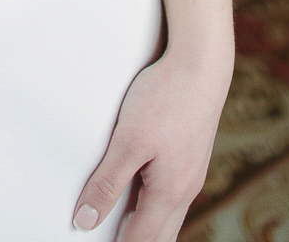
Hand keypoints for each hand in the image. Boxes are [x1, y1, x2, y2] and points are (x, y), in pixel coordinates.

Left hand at [73, 48, 232, 240]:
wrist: (202, 64)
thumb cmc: (166, 98)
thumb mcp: (128, 142)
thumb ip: (107, 183)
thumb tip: (86, 221)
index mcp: (169, 193)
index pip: (140, 241)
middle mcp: (186, 189)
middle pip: (159, 235)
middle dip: (135, 241)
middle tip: (108, 237)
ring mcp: (192, 172)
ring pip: (168, 215)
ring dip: (146, 225)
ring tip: (120, 223)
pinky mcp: (192, 154)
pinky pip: (173, 193)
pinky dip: (155, 203)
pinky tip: (141, 189)